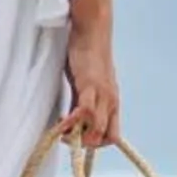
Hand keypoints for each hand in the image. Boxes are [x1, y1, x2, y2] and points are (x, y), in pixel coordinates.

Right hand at [57, 20, 119, 150]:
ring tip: (63, 129)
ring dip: (79, 136)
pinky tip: (62, 119)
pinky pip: (85, 112)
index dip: (97, 144)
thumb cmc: (87, 56)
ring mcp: (102, 94)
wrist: (92, 30)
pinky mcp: (90, 85)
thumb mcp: (85, 85)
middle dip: (87, 145)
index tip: (79, 139)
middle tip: (68, 137)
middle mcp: (111, 101)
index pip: (113, 137)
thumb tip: (74, 122)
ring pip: (98, 129)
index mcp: (112, 102)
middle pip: (108, 139)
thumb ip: (80, 103)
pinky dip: (74, 121)